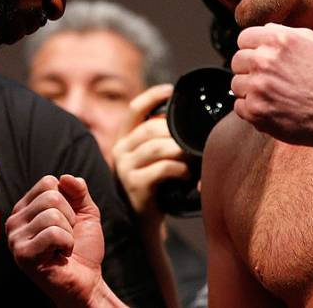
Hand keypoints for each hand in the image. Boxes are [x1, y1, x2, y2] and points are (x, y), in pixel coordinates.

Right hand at [7, 175, 105, 306]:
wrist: (87, 280)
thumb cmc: (82, 247)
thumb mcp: (85, 212)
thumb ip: (78, 191)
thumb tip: (65, 177)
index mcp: (26, 207)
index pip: (48, 182)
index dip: (68, 200)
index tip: (67, 220)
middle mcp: (15, 220)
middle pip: (51, 197)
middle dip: (70, 218)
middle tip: (66, 237)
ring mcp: (15, 238)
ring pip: (53, 215)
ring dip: (68, 233)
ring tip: (62, 247)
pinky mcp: (22, 254)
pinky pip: (53, 234)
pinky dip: (67, 244)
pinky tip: (60, 255)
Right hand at [112, 85, 188, 223]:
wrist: (142, 223)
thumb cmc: (154, 186)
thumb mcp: (151, 158)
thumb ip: (160, 139)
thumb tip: (186, 118)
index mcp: (123, 138)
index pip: (135, 109)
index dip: (152, 96)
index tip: (171, 90)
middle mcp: (119, 150)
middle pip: (151, 128)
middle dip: (176, 131)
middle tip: (192, 140)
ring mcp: (125, 168)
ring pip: (158, 147)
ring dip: (181, 151)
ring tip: (192, 158)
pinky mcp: (135, 185)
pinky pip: (163, 168)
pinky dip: (180, 169)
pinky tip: (187, 175)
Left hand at [230, 24, 312, 146]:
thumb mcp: (312, 43)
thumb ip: (284, 31)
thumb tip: (264, 29)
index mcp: (277, 40)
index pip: (243, 38)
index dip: (251, 49)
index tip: (260, 59)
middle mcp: (265, 61)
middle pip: (237, 61)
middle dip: (249, 70)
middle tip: (268, 80)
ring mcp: (258, 86)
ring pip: (236, 85)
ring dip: (249, 91)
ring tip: (272, 95)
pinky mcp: (255, 110)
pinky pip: (239, 106)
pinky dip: (251, 109)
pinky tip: (270, 108)